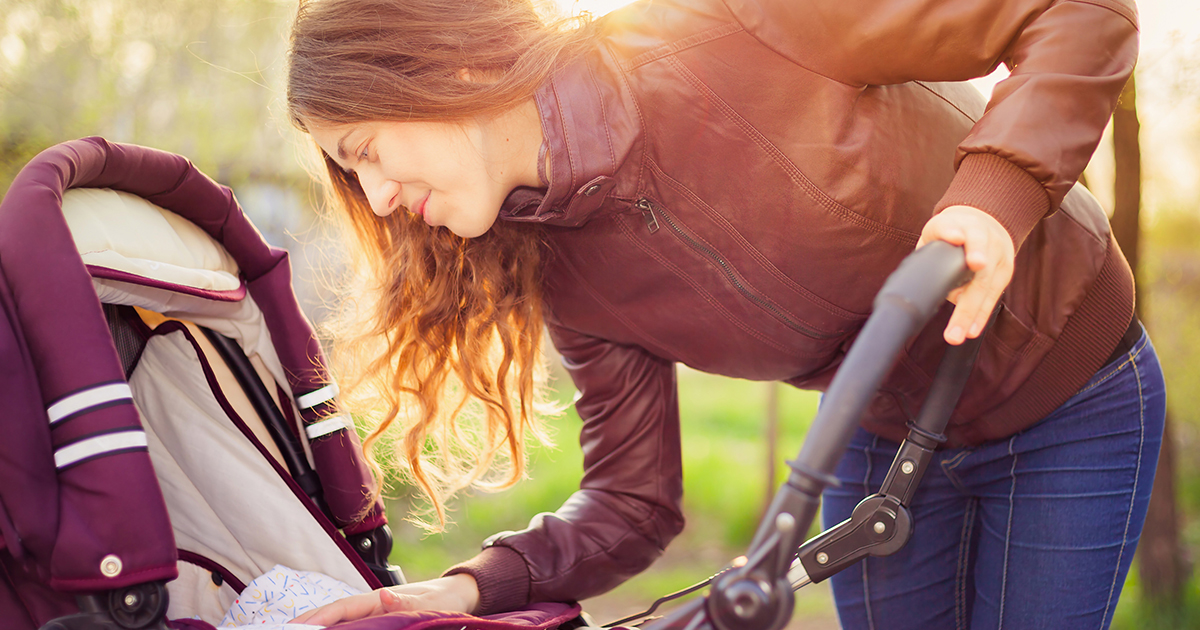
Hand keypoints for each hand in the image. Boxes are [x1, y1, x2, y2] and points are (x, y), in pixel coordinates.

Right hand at [291, 574, 479, 625]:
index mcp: (379, 599)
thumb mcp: (432, 603)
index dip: (317, 617)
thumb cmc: (445, 598)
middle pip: (332, 616)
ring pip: (340, 624)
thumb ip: (409, 603)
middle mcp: (372, 606)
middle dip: (307, 623)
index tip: (295, 627)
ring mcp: (374, 616)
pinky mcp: (380, 624)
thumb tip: (384, 596)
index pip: (341, 608)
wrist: (458, 595)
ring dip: (318, 628)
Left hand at [916, 205, 1014, 344]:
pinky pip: (993, 296)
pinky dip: (981, 314)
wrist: (987, 218)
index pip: (967, 235)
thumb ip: (935, 246)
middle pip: (980, 274)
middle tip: (954, 328)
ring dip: (974, 315)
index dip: (971, 248)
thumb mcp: (938, 227)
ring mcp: (999, 257)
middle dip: (968, 303)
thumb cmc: (954, 228)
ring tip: (961, 334)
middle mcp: (987, 241)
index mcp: (967, 226)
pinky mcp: (1005, 272)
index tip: (974, 262)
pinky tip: (972, 329)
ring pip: (987, 289)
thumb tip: (933, 276)